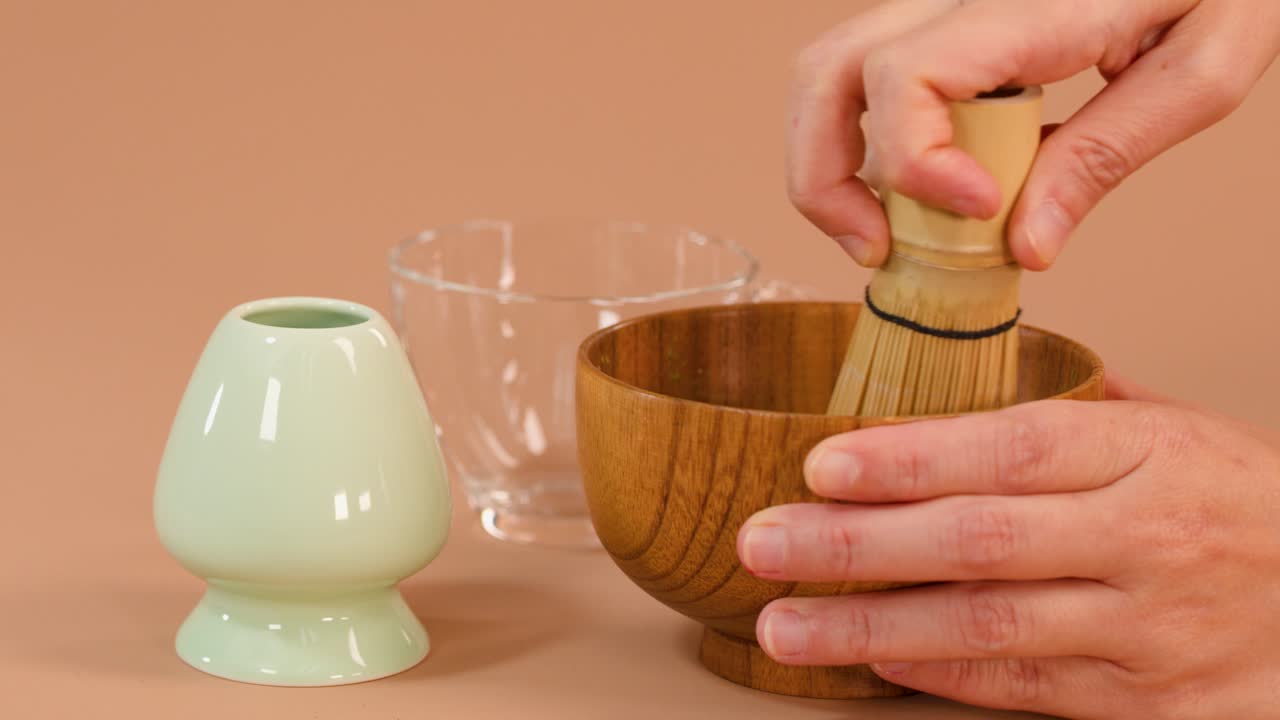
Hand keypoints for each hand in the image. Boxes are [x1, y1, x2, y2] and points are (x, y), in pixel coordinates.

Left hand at [736, 375, 1279, 718]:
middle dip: (857, 546)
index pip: (1013, 448)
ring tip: (785, 625)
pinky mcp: (1149, 702)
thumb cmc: (1244, 504)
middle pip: (981, 541)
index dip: (911, 458)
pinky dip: (941, 676)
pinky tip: (873, 662)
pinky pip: (1026, 689)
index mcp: (1149, 453)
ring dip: (872, 629)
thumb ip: (1067, 410)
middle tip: (763, 544)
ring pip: (990, 629)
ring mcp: (1148, 629)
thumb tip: (953, 382)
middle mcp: (1146, 539)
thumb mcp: (1177, 431)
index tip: (821, 464)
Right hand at [788, 0, 1279, 269]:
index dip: (913, 161)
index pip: (907, 75)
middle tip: (874, 247)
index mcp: (1029, 3)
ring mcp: (942, 1)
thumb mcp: (1201, 65)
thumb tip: (1024, 245)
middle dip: (825, 178)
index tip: (974, 212)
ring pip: (828, 74)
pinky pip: (867, 78)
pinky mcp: (946, 20)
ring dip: (830, 163)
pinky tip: (913, 188)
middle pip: (828, 73)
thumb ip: (1106, 154)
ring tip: (881, 230)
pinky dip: (865, 142)